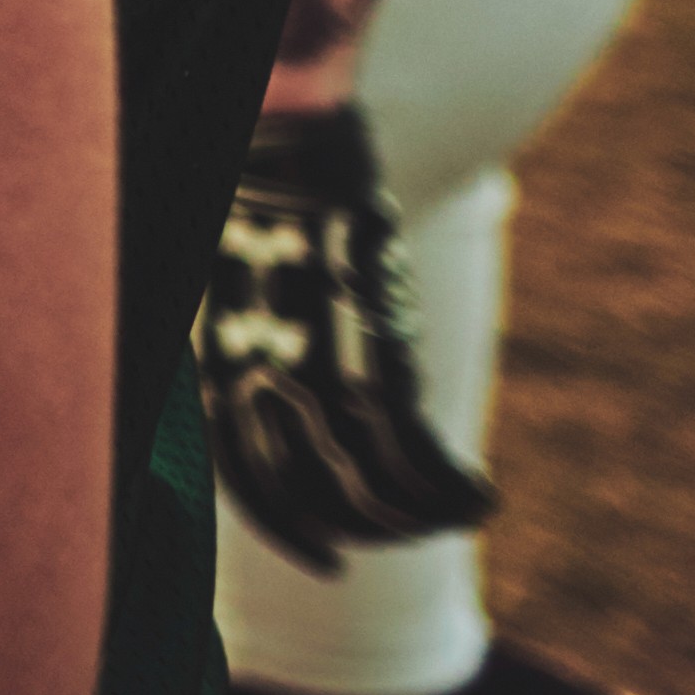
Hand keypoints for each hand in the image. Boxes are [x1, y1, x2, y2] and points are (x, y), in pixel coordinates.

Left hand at [200, 103, 496, 569]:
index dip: (290, 531)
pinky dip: (451, 490)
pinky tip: (480, 498)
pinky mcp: (369, 348)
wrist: (279, 131)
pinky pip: (413, 450)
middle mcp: (255, 378)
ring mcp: (312, 367)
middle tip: (409, 533)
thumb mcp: (223, 282)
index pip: (247, 484)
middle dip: (366, 531)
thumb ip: (240, 345)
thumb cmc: (251, 197)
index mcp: (214, 364)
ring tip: (456, 513)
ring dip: (420, 518)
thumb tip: (261, 394)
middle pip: (314, 497)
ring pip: (371, 487)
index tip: (328, 563)